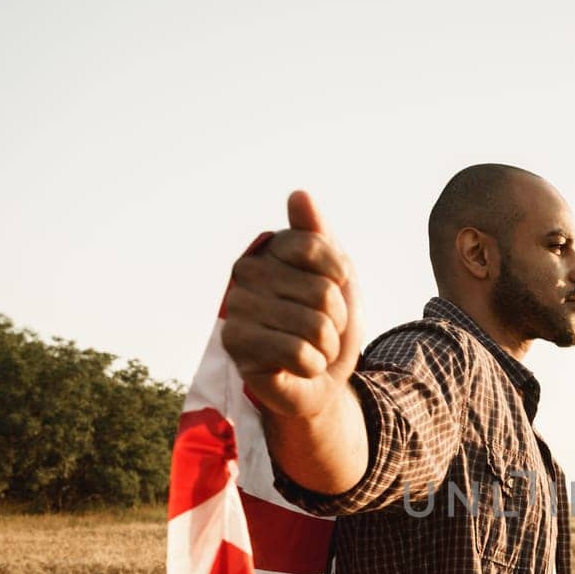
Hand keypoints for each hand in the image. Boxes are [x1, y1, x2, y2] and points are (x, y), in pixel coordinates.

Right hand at [222, 191, 363, 417]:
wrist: (322, 378)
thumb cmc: (329, 324)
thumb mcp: (338, 277)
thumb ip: (320, 236)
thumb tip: (299, 195)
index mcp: (272, 249)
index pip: (317, 246)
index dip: (340, 275)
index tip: (334, 289)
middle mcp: (248, 272)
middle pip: (321, 291)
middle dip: (336, 319)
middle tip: (322, 330)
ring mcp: (237, 306)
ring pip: (312, 325)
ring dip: (326, 345)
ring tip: (311, 348)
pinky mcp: (234, 343)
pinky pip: (296, 353)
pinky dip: (312, 365)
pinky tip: (299, 366)